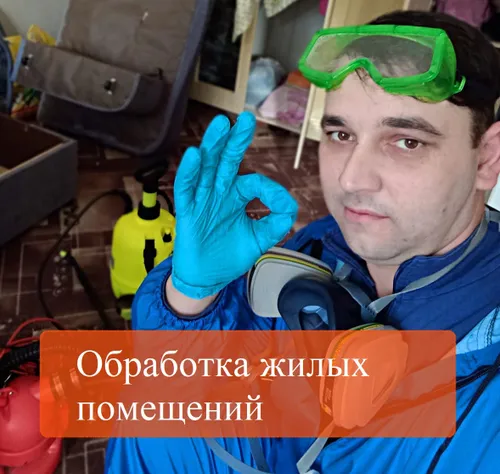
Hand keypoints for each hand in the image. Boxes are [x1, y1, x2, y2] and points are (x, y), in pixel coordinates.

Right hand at [171, 111, 298, 298]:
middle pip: (227, 161)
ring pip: (207, 168)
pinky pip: (186, 188)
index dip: (270, 190)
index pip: (254, 181)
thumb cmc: (230, 256)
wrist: (207, 278)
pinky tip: (195, 155)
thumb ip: (277, 222)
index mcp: (237, 196)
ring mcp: (202, 200)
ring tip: (222, 125)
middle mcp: (219, 192)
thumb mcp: (260, 239)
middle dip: (236, 140)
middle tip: (246, 118)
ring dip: (213, 146)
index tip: (282, 204)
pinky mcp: (187, 211)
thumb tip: (291, 205)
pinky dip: (190, 172)